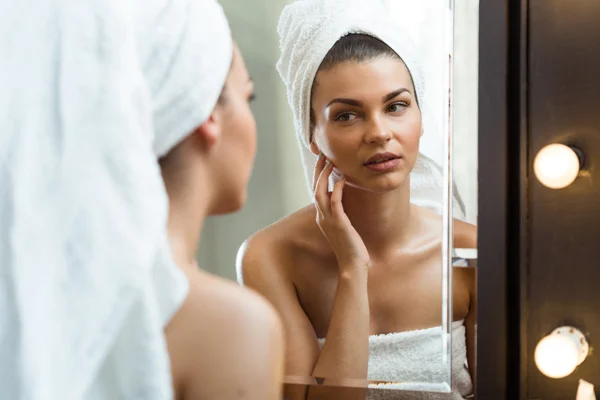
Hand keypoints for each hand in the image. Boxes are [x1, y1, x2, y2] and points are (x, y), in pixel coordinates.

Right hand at [312, 154, 370, 270]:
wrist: (353, 265)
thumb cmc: (352, 247)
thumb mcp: (344, 226)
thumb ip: (341, 213)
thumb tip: (343, 199)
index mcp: (322, 217)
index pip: (317, 191)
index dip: (319, 175)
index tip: (324, 161)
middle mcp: (322, 217)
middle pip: (315, 188)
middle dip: (319, 170)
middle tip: (324, 154)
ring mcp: (328, 220)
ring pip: (320, 193)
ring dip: (324, 176)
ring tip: (330, 162)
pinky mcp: (339, 224)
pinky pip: (335, 203)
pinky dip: (336, 190)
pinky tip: (341, 180)